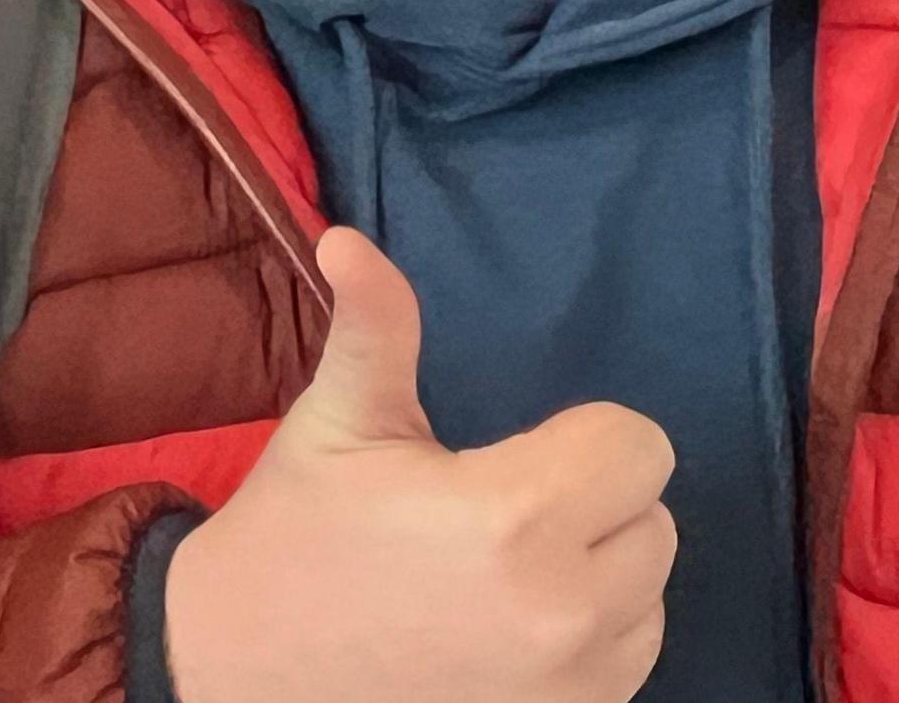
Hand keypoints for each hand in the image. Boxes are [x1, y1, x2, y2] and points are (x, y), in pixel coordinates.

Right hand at [159, 230, 674, 702]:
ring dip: (599, 572)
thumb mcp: (335, 423)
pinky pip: (631, 656)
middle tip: (496, 512)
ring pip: (651, 592)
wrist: (244, 676)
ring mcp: (573, 684)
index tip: (510, 455)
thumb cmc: (294, 539)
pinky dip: (592, 637)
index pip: (638, 447)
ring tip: (503, 572)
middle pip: (654, 518)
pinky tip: (512, 627)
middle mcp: (562, 611)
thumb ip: (374, 327)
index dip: (580, 438)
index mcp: (510, 519)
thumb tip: (348, 240)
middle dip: (589, 502)